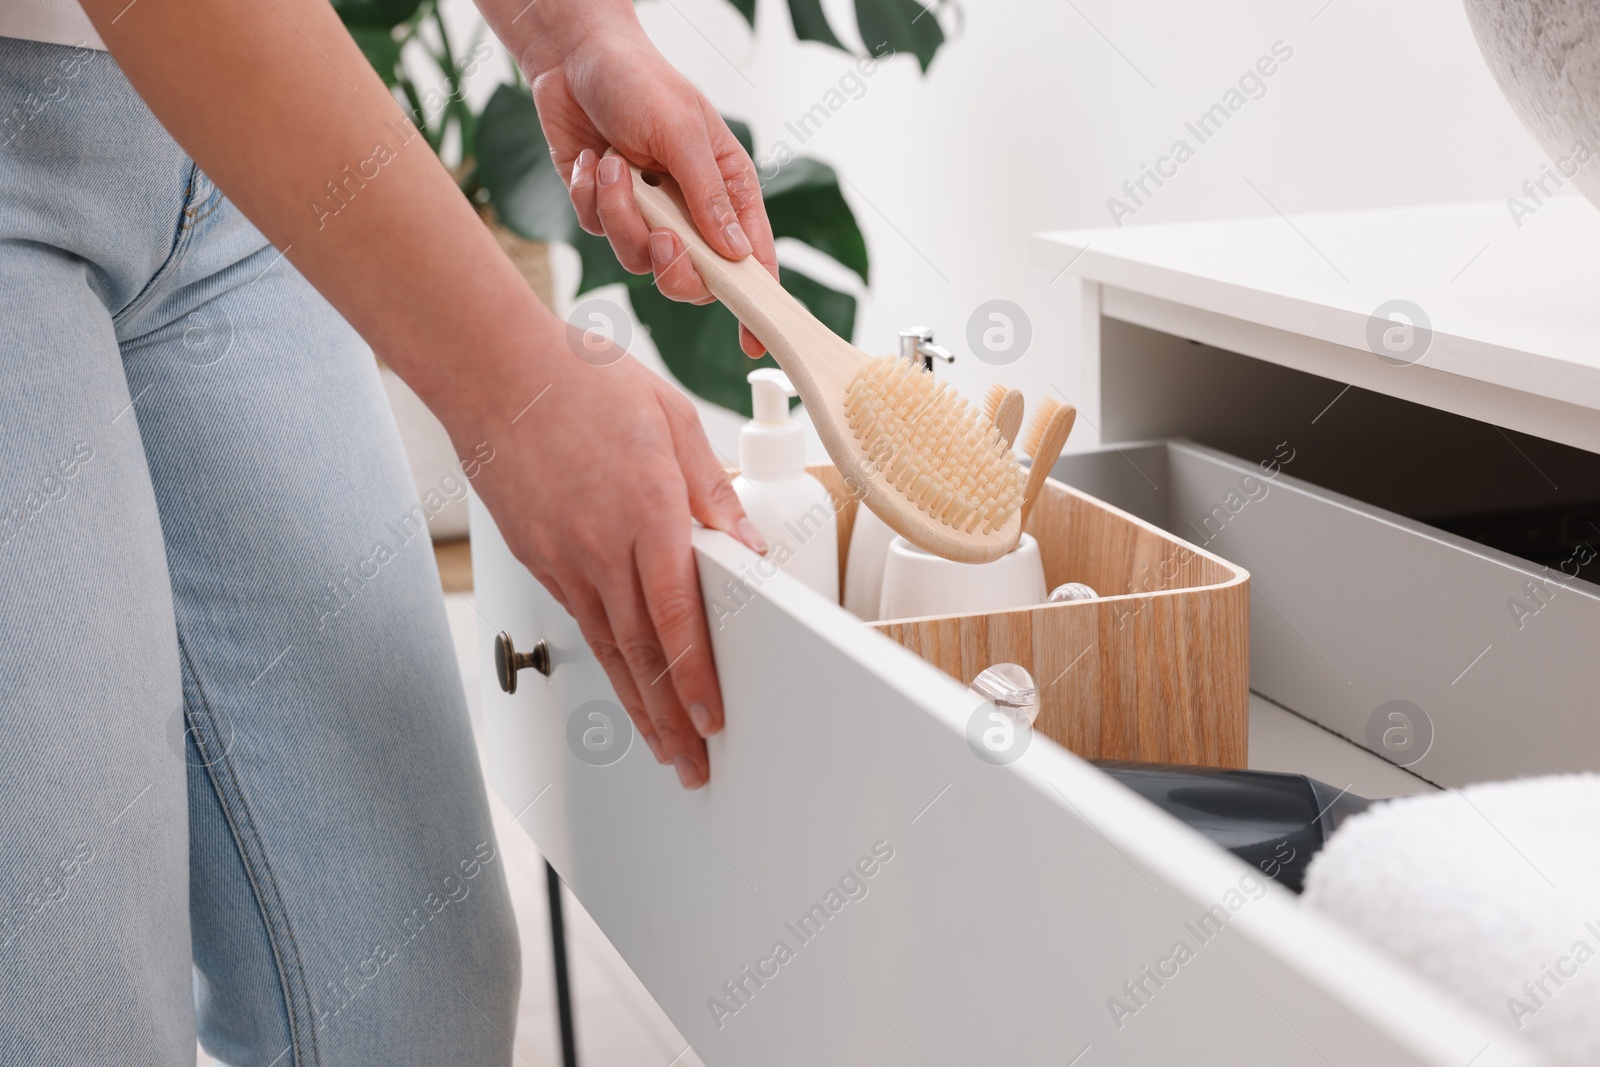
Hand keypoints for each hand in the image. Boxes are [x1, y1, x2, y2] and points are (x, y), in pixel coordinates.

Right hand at [462, 324, 766, 787]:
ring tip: (663, 748)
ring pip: (610, 649)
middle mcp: (601, 546)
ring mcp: (564, 558)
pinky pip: (583, 623)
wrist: (494, 372)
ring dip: (638, 706)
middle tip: (693, 763)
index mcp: (646, 511)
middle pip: (642, 652)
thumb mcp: (673, 420)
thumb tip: (749, 547)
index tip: (713, 718)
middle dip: (670, 718)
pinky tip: (625, 686)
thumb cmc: (581, 381)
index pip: (678, 616)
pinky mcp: (540, 560)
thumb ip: (715, 491)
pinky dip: (608, 664)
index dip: (696, 677)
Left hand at [525, 25, 778, 355]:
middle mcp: (692, 211)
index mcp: (728, 191)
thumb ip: (709, 197)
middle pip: (693, 278)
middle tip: (661, 233)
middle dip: (672, 264)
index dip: (756, 305)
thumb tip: (737, 255)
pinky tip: (592, 161)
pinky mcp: (606, 212)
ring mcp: (648, 215)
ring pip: (639, 259)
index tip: (753, 343)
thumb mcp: (684, 132)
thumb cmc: (642, 82)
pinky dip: (590, 197)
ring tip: (613, 165)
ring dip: (620, 214)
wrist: (574, 59)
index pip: (752, 260)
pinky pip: (598, 233)